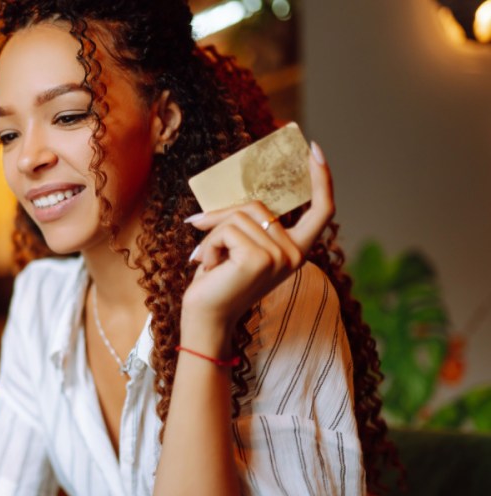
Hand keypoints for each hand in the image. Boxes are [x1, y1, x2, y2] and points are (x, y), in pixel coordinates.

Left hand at [182, 141, 333, 326]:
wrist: (205, 318)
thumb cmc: (218, 283)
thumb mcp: (238, 247)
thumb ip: (247, 224)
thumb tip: (225, 201)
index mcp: (296, 250)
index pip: (322, 211)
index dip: (322, 179)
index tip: (315, 150)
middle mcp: (294, 254)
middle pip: (258, 206)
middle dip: (222, 216)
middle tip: (200, 232)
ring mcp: (280, 256)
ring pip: (238, 216)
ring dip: (213, 235)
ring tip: (210, 261)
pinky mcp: (259, 259)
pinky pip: (227, 229)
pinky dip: (209, 244)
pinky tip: (209, 266)